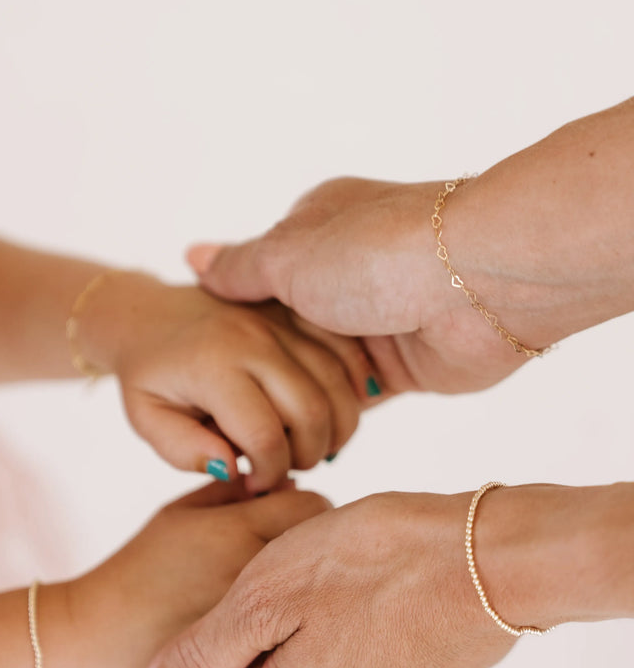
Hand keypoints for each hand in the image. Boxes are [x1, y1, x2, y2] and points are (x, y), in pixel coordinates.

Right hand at [58, 479, 330, 667]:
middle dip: (315, 546)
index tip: (293, 520)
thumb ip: (233, 492)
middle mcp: (255, 576)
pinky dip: (295, 625)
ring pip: (314, 593)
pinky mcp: (255, 660)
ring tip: (288, 591)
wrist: (102, 640)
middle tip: (296, 556)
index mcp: (235, 531)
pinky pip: (298, 636)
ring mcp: (259, 624)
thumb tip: (286, 481)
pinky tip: (276, 625)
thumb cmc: (142, 568)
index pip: (311, 505)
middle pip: (322, 551)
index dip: (306, 507)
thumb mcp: (180, 514)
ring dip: (308, 586)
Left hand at [80, 274, 377, 491]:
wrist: (152, 315)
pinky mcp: (299, 317)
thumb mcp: (146, 418)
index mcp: (213, 365)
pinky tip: (327, 416)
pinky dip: (349, 393)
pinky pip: (346, 356)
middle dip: (307, 454)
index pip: (265, 435)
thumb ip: (183, 450)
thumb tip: (233, 469)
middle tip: (283, 466)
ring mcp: (282, 322)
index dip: (269, 473)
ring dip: (333, 429)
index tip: (253, 482)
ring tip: (303, 445)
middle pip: (313, 410)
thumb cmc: (149, 376)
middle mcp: (254, 338)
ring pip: (338, 385)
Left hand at [124, 489, 515, 667]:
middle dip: (261, 636)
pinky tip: (366, 596)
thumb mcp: (267, 594)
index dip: (218, 639)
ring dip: (302, 634)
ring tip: (338, 582)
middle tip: (301, 577)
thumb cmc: (375, 560)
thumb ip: (201, 657)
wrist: (492, 559)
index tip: (255, 591)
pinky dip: (341, 639)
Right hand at [186, 177, 549, 395]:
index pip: (259, 275)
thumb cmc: (375, 252)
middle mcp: (346, 273)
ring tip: (251, 429)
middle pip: (287, 328)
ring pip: (319, 367)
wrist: (476, 281)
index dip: (229, 315)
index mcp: (315, 229)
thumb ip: (240, 267)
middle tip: (218, 405)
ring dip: (296, 394)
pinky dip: (330, 415)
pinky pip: (354, 397)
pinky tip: (295, 438)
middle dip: (262, 362)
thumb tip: (192, 257)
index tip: (197, 355)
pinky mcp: (402, 365)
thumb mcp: (287, 253)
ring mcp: (375, 319)